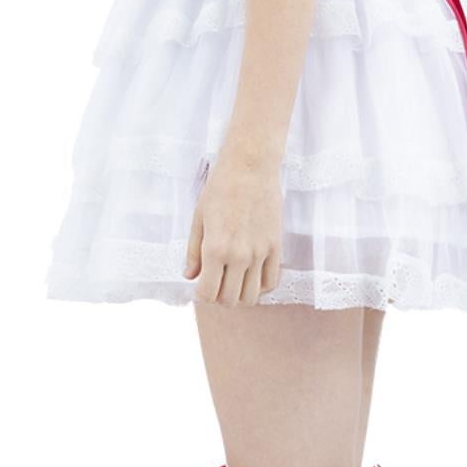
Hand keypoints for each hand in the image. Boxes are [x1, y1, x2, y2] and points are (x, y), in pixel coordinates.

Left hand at [184, 147, 283, 305]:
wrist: (250, 167)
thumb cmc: (220, 188)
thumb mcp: (198, 218)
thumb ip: (193, 252)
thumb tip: (190, 276)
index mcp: (215, 249)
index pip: (208, 294)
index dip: (202, 295)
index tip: (201, 285)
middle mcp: (239, 256)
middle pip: (230, 300)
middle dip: (219, 297)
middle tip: (216, 282)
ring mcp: (260, 253)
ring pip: (251, 296)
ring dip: (240, 294)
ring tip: (233, 280)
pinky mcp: (276, 247)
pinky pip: (271, 281)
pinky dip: (260, 286)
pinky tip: (251, 274)